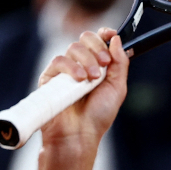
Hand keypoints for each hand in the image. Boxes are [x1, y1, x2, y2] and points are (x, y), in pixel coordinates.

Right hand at [39, 28, 128, 149]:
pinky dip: (71, 67)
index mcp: (98, 65)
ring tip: (91, 78)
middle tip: (104, 63)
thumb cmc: (98, 115)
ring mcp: (65, 70)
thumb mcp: (117, 88)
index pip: (99, 40)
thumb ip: (120, 63)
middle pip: (86, 38)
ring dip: (87, 60)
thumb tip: (116, 39)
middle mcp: (81, 64)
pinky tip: (79, 79)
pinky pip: (59, 61)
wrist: (80, 134)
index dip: (104, 35)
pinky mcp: (50, 77)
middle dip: (97, 47)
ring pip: (74, 47)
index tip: (111, 35)